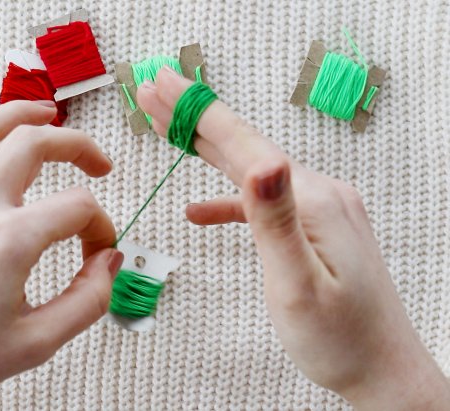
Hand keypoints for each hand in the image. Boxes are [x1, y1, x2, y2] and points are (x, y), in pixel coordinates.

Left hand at [0, 100, 123, 409]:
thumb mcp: (37, 343)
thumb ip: (88, 300)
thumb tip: (108, 264)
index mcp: (8, 240)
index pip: (77, 210)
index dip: (101, 228)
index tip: (100, 253)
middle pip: (31, 144)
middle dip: (76, 144)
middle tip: (96, 161)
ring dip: (12, 115)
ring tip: (40, 113)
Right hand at [137, 67, 449, 409]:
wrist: (382, 369)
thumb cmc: (342, 339)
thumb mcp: (300, 286)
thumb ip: (277, 222)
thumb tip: (264, 162)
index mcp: (313, 201)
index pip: (244, 145)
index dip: (198, 113)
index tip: (162, 85)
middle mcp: (318, 193)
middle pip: (245, 147)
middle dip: (195, 117)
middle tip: (156, 91)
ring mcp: (317, 208)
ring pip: (251, 169)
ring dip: (208, 150)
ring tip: (170, 130)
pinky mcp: (312, 226)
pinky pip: (262, 203)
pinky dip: (229, 201)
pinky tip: (202, 210)